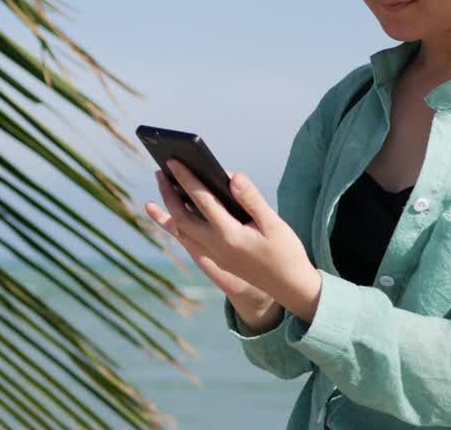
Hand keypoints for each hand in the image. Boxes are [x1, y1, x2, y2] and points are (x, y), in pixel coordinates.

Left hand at [143, 161, 322, 322]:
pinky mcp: (218, 260)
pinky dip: (178, 226)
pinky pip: (190, 240)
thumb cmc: (286, 252)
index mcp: (230, 236)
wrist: (291, 287)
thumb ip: (251, 199)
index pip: (202, 201)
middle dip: (169, 194)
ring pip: (182, 231)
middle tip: (159, 171)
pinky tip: (175, 213)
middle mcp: (216, 247)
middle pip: (182, 217)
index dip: (186, 178)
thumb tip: (232, 176)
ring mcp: (215, 256)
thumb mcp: (274, 223)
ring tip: (162, 188)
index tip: (173, 161)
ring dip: (168, 210)